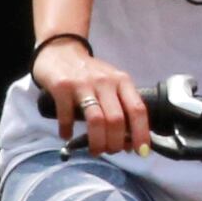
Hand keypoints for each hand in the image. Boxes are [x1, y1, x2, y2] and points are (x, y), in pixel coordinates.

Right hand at [35, 37, 145, 157]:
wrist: (60, 49)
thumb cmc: (89, 72)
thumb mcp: (111, 82)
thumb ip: (121, 105)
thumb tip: (129, 140)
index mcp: (122, 81)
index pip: (138, 110)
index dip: (141, 133)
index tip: (141, 151)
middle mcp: (105, 82)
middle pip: (117, 120)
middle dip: (115, 142)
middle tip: (110, 151)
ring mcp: (83, 84)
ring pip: (97, 120)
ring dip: (97, 142)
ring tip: (94, 150)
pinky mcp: (62, 87)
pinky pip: (67, 115)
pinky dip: (67, 130)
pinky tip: (67, 135)